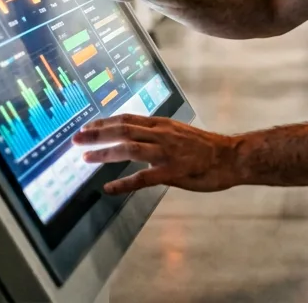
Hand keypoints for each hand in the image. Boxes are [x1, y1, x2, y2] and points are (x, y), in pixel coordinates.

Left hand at [74, 114, 241, 193]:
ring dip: (105, 153)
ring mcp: (166, 152)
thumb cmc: (207, 147)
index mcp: (162, 125)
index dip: (104, 122)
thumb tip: (138, 139)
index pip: (127, 119)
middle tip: (76, 139)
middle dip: (97, 134)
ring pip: (129, 148)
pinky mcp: (173, 172)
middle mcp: (161, 134)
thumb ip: (158, 135)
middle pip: (122, 129)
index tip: (86, 126)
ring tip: (86, 159)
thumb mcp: (179, 132)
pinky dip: (123, 183)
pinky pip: (143, 178)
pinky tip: (109, 188)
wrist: (231, 156)